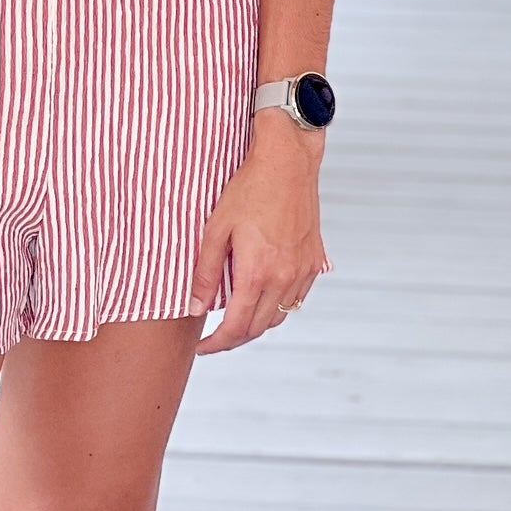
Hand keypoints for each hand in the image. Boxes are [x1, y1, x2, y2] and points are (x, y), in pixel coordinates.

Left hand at [187, 118, 327, 353]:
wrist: (288, 162)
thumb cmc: (250, 188)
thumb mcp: (217, 228)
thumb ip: (206, 272)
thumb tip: (196, 308)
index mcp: (256, 272)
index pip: (236, 327)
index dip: (216, 344)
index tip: (201, 348)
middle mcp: (283, 277)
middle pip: (258, 328)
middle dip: (233, 339)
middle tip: (213, 337)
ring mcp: (302, 271)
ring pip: (279, 316)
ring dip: (256, 325)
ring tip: (235, 318)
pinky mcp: (314, 262)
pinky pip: (296, 298)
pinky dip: (277, 306)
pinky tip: (262, 296)